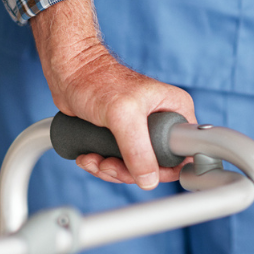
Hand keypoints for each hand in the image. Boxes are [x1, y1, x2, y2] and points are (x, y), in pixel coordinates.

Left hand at [47, 48, 195, 188]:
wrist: (69, 73)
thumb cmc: (97, 81)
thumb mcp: (123, 116)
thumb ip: (138, 149)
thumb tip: (149, 180)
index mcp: (176, 110)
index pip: (183, 152)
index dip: (165, 169)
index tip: (139, 170)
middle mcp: (162, 121)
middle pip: (157, 166)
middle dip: (128, 172)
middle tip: (108, 164)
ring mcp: (142, 130)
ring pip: (135, 168)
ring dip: (110, 170)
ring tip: (93, 159)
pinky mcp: (122, 136)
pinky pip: (119, 163)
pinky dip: (101, 166)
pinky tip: (88, 156)